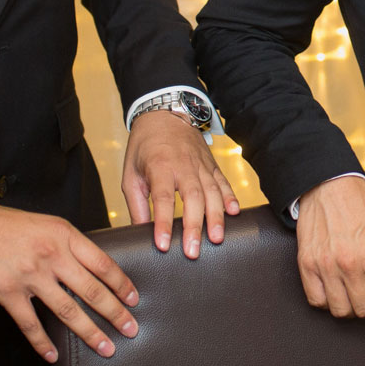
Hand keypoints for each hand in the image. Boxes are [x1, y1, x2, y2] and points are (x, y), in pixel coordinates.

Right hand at [0, 202, 137, 362]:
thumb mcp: (40, 224)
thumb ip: (64, 243)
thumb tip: (87, 265)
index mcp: (62, 234)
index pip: (102, 263)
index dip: (121, 284)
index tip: (134, 299)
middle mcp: (51, 254)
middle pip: (92, 290)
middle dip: (115, 313)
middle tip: (131, 329)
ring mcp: (29, 275)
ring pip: (68, 310)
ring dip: (89, 332)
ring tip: (105, 347)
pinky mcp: (7, 292)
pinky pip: (30, 324)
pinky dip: (43, 342)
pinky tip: (53, 354)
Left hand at [124, 110, 239, 257]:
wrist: (164, 114)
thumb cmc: (144, 146)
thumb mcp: (131, 174)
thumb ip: (137, 205)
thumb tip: (140, 232)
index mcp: (160, 166)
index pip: (164, 199)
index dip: (164, 223)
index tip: (163, 245)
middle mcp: (183, 165)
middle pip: (193, 198)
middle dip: (194, 226)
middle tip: (193, 251)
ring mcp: (201, 165)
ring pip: (212, 192)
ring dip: (216, 217)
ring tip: (217, 238)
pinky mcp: (212, 165)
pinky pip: (223, 182)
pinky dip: (230, 197)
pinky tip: (234, 213)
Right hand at [295, 176, 364, 344]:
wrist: (327, 185)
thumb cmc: (361, 206)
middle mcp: (350, 263)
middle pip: (364, 309)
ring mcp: (326, 265)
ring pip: (340, 310)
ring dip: (349, 307)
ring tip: (352, 292)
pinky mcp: (306, 264)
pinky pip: (317, 300)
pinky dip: (327, 301)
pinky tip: (333, 289)